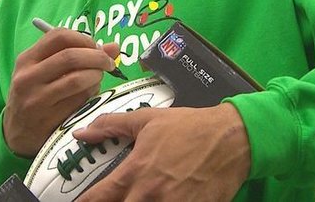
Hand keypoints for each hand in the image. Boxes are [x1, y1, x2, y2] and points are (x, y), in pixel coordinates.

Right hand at [3, 28, 119, 156]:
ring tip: (98, 78)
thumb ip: (76, 54)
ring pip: (77, 79)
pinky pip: (78, 101)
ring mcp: (37, 99)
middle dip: (97, 57)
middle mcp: (28, 77)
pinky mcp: (48, 119)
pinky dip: (91, 94)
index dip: (84, 39)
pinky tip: (90, 94)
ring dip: (96, 76)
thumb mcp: (45, 70)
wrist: (17, 132)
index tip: (96, 47)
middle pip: (71, 56)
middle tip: (108, 63)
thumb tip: (113, 47)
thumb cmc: (36, 94)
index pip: (59, 36)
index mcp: (27, 59)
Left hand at [73, 103, 250, 201]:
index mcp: (135, 172)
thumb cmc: (189, 127)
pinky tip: (164, 200)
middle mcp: (149, 195)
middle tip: (111, 199)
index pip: (98, 197)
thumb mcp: (147, 120)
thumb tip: (82, 133)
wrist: (232, 139)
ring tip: (137, 198)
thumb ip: (111, 126)